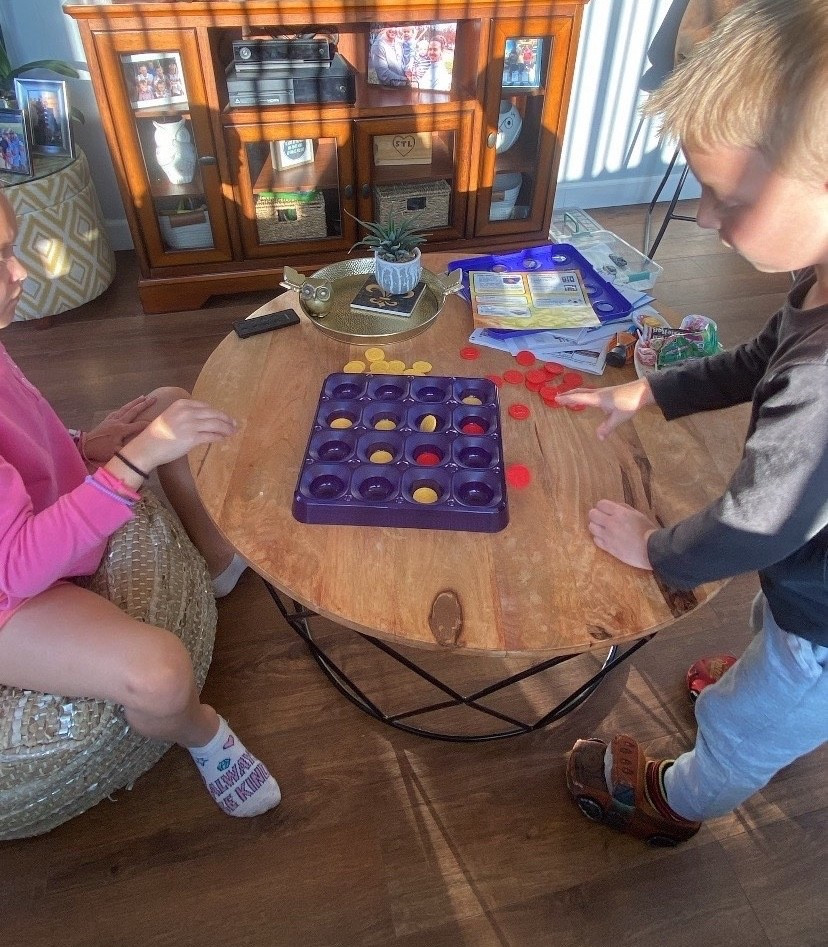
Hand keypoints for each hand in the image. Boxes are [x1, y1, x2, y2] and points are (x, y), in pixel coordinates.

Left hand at [80, 395, 157, 462]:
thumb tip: (141, 450)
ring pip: (126, 408)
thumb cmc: (101, 451)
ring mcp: (112, 419)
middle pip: (133, 411)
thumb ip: (129, 450)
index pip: (139, 425)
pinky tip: (128, 405)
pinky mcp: (107, 419)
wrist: (85, 446)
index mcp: (122, 430)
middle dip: (144, 404)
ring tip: (143, 396)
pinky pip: (118, 411)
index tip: (159, 422)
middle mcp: (118, 421)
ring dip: (135, 402)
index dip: (149, 424)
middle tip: (154, 398)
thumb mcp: (116, 453)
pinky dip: (125, 407)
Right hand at [118, 399, 237, 472]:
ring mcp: (191, 424)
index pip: (206, 406)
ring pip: (215, 424)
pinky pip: (211, 436)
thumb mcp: (171, 416)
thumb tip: (203, 419)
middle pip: (214, 413)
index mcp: (182, 404)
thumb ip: (185, 415)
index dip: (217, 412)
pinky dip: (219, 437)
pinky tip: (223, 438)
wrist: (147, 447)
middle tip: (235, 424)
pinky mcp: (192, 438)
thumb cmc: (158, 434)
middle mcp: (187, 412)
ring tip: (233, 431)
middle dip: (226, 419)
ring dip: (226, 428)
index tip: (225, 416)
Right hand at [556, 378, 653, 439]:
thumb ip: (607, 427)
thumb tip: (598, 438)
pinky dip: (583, 395)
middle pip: (579, 392)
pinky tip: (587, 399)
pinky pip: (590, 393)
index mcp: (597, 399)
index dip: (567, 399)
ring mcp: (603, 392)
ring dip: (575, 393)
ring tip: (568, 397)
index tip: (556, 399)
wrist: (642, 391)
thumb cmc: (629, 403)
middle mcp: (598, 394)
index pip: (578, 398)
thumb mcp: (618, 418)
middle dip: (568, 394)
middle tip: (557, 396)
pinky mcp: (608, 392)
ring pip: (585, 391)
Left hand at [587, 499, 656, 569]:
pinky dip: (598, 538)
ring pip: (591, 527)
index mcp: (619, 513)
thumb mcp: (637, 514)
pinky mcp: (607, 547)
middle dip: (596, 515)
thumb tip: (613, 506)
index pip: (601, 504)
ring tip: (603, 529)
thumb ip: (624, 508)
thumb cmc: (647, 530)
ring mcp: (607, 536)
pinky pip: (595, 540)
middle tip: (602, 519)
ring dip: (596, 526)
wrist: (650, 549)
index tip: (605, 510)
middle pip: (592, 514)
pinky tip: (606, 538)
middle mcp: (611, 523)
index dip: (602, 506)